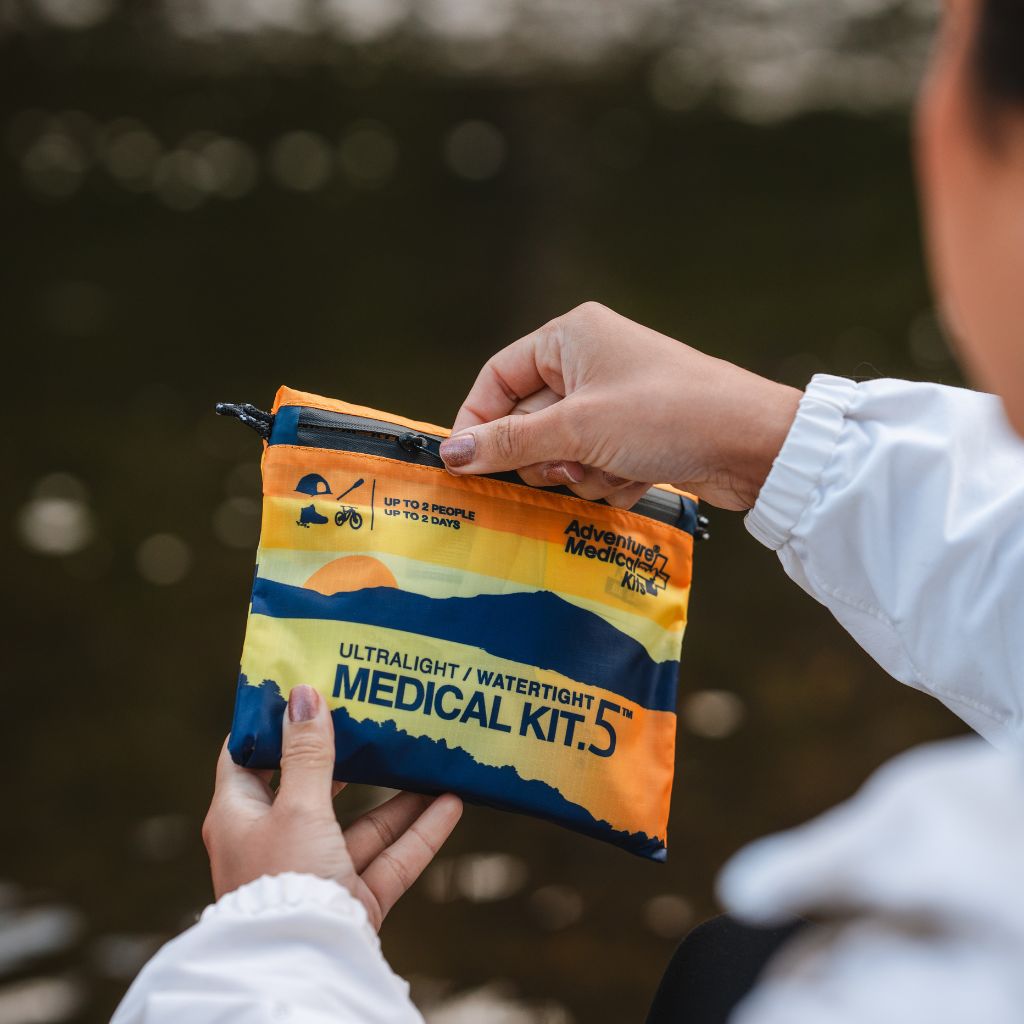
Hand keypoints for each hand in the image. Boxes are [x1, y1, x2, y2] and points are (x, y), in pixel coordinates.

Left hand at [203, 685, 462, 929]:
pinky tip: (451, 803)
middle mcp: (275, 843)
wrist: (305, 968)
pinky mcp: (351, 901)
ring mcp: (316, 873)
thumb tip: (304, 693)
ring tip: (427, 758)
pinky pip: (389, 858)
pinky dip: (420, 832)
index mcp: (240, 817)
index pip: (248, 759)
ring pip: (361, 825)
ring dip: (396, 795)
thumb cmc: (286, 880)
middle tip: (375, 716)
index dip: (271, 725)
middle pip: (313, 788)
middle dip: (348, 756)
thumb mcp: (297, 807)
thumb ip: (308, 754)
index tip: (302, 689)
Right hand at [440, 302, 801, 510]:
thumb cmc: (667, 416)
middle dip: (548, 455)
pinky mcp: (634, 434)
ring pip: (562, 451)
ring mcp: (614, 400)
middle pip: (529, 420)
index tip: (467, 463)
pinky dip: (610, 478)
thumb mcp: (578, 429)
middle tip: (570, 464)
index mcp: (571, 338)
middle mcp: (590, 362)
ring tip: (616, 467)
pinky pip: (594, 465)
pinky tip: (640, 475)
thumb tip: (452, 454)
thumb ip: (510, 442)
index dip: (479, 421)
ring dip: (583, 473)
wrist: (754, 444)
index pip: (498, 377)